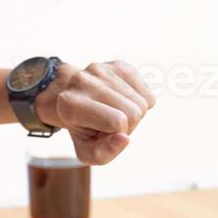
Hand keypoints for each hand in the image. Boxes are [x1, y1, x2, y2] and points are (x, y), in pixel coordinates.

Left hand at [34, 60, 155, 164]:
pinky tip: (123, 102)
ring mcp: (101, 69)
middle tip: (111, 124)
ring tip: (116, 113)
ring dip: (135, 113)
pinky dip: (141, 102)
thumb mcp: (87, 151)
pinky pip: (147, 92)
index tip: (105, 132)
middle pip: (134, 111)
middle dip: (129, 124)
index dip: (119, 133)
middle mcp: (83, 80)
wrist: (75, 100)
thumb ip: (104, 152)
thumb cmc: (83, 130)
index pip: (118, 121)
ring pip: (142, 102)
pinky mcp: (118, 64)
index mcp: (70, 103)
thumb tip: (124, 138)